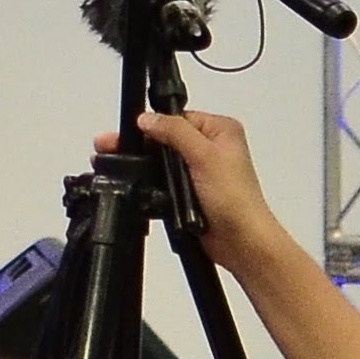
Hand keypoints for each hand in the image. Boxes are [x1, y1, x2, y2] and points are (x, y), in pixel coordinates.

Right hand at [115, 107, 287, 271]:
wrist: (240, 241)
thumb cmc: (237, 201)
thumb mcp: (205, 156)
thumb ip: (175, 132)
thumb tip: (148, 119)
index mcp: (220, 131)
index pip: (177, 117)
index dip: (154, 124)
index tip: (133, 132)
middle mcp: (212, 148)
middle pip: (168, 138)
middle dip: (145, 146)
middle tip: (119, 149)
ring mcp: (201, 170)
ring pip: (164, 161)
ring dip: (150, 168)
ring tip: (129, 169)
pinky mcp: (192, 190)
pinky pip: (165, 181)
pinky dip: (155, 185)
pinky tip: (145, 187)